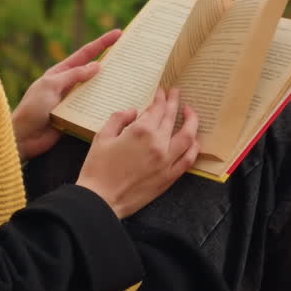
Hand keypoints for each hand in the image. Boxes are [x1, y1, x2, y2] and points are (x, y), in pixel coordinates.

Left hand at [11, 29, 121, 161]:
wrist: (23, 137)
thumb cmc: (32, 108)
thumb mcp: (51, 86)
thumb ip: (73, 76)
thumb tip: (96, 65)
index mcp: (60, 73)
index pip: (84, 54)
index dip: (102, 43)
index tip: (118, 34)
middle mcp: (68, 85)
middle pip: (93, 71)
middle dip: (110, 63)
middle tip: (130, 57)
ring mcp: (73, 101)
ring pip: (96, 90)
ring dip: (110, 86)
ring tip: (130, 81)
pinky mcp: (76, 117)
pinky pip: (93, 109)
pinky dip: (104, 106)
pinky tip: (118, 104)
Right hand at [76, 87, 199, 218]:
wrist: (100, 200)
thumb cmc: (97, 168)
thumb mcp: (102, 136)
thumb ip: (119, 118)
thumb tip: (133, 111)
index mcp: (140, 131)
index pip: (156, 108)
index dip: (159, 97)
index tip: (161, 91)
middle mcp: (157, 143)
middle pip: (171, 117)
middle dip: (174, 102)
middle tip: (175, 93)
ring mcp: (166, 161)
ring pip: (187, 136)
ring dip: (191, 121)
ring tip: (190, 112)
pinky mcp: (169, 177)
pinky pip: (188, 160)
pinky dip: (193, 148)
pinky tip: (193, 140)